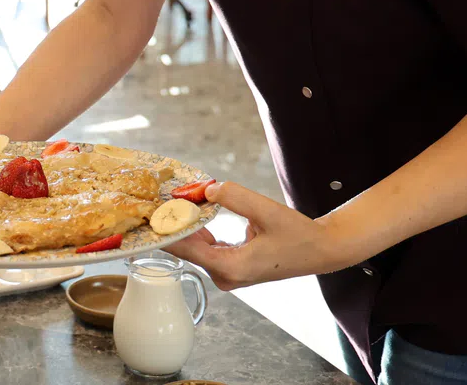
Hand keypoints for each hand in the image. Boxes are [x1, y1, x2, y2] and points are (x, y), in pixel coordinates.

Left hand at [164, 181, 350, 289]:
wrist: (320, 251)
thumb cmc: (298, 235)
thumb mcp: (267, 211)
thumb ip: (235, 198)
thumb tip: (207, 190)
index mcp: (231, 267)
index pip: (184, 250)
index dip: (163, 231)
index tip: (146, 216)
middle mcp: (225, 276)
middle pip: (187, 248)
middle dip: (173, 224)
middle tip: (156, 199)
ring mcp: (228, 274)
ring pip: (196, 247)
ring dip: (186, 225)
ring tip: (171, 201)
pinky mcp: (232, 267)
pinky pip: (207, 247)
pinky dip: (200, 230)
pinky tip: (194, 212)